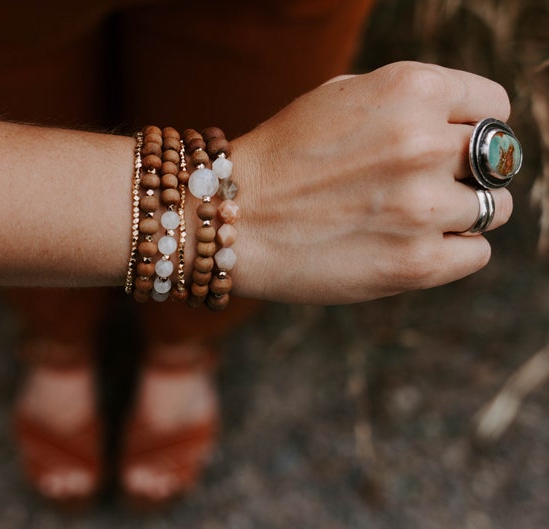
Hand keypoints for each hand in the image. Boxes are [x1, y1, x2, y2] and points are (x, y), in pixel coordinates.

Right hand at [231, 61, 513, 303]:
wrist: (229, 219)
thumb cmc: (283, 155)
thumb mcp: (344, 96)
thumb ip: (412, 100)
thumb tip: (468, 123)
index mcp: (410, 90)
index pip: (493, 104)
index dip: (472, 124)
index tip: (451, 142)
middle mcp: (423, 143)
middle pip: (496, 158)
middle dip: (465, 169)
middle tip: (422, 183)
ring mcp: (422, 207)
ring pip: (493, 208)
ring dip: (461, 212)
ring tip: (411, 217)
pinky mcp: (414, 264)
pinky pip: (476, 253)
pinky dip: (452, 250)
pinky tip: (410, 244)